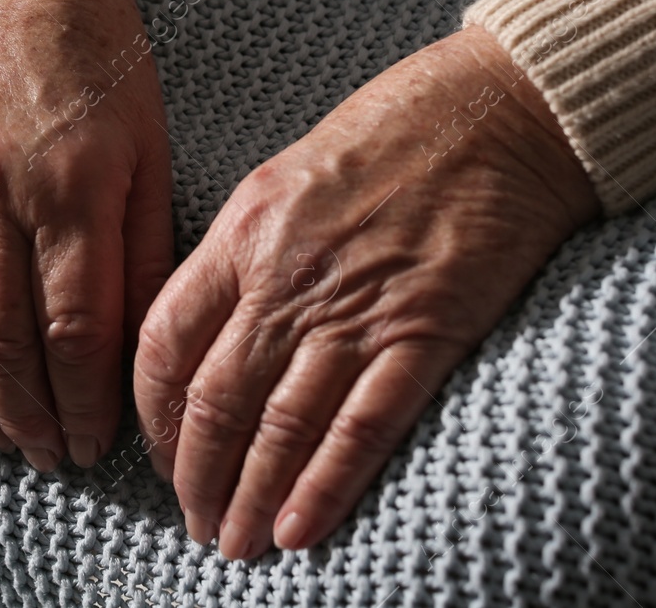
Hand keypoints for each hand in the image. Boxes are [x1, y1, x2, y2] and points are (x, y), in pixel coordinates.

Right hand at [0, 0, 172, 471]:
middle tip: (52, 457)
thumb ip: (142, 248)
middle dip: (29, 418)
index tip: (100, 445)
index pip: (76, 332)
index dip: (87, 403)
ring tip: (2, 437)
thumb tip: (141, 348)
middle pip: (1, 343)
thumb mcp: (149, 146)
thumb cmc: (102, 61)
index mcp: (74, 187)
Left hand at [132, 25, 598, 557]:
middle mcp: (287, 275)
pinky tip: (301, 531)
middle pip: (215, 398)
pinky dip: (327, 485)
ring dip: (252, 497)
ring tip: (238, 544)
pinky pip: (363, 424)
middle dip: (197, 476)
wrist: (502, 111)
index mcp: (243, 230)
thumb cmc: (396, 132)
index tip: (161, 454)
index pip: (164, 342)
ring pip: (280, 425)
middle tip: (196, 523)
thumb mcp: (288, 176)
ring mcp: (356, 306)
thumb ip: (244, 252)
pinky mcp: (426, 331)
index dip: (153, 414)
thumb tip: (211, 331)